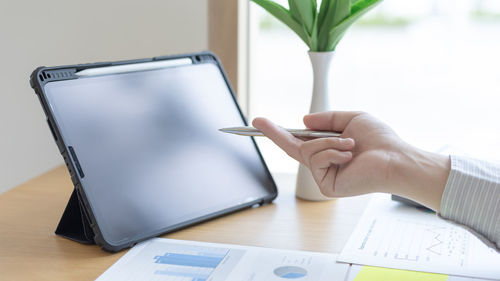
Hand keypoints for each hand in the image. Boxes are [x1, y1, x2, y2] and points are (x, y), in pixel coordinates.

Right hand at [253, 111, 449, 209]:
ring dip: (328, 141)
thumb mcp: (351, 118)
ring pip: (307, 150)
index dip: (280, 132)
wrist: (394, 158)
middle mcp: (323, 162)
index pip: (299, 139)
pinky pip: (317, 159)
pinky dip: (333, 151)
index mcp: (328, 147)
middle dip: (274, 133)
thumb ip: (326, 119)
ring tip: (351, 145)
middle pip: (291, 147)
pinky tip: (349, 156)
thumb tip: (303, 121)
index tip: (261, 123)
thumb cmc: (379, 140)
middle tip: (256, 122)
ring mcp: (323, 174)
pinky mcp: (326, 184)